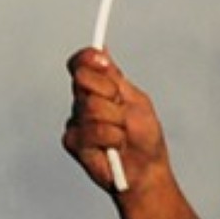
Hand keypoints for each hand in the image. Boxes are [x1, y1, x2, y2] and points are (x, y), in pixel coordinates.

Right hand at [63, 48, 168, 192]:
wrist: (146, 170)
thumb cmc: (144, 136)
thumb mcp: (136, 101)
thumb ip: (114, 78)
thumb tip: (102, 49)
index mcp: (98, 88)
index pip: (81, 64)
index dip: (87, 58)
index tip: (103, 60)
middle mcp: (83, 101)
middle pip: (83, 79)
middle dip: (110, 93)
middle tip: (124, 110)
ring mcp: (76, 121)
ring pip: (91, 106)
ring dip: (116, 121)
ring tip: (124, 134)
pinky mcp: (73, 141)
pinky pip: (92, 130)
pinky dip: (112, 138)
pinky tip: (116, 147)